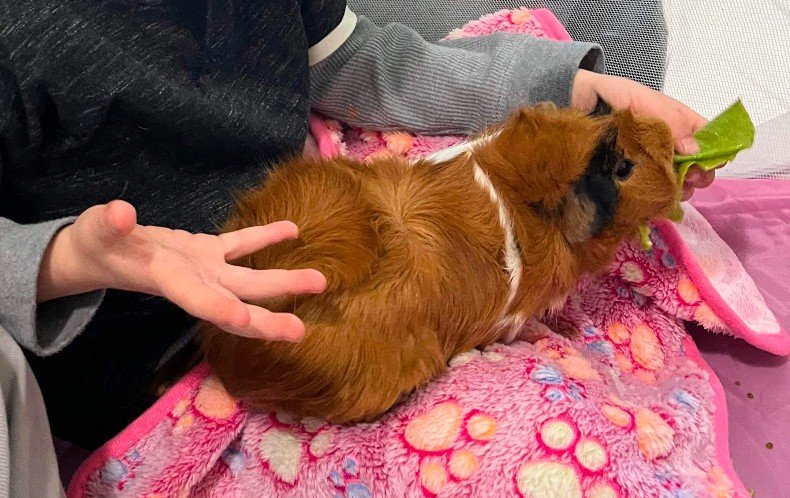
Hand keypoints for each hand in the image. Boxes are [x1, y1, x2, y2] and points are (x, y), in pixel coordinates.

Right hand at [37, 200, 326, 340]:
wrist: (103, 252)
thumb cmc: (96, 244)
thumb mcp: (97, 232)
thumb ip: (109, 225)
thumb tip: (121, 212)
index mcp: (168, 281)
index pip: (197, 300)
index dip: (220, 309)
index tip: (245, 318)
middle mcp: (193, 283)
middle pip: (235, 307)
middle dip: (266, 320)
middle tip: (300, 332)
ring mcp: (204, 269)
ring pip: (248, 280)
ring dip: (283, 282)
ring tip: (319, 281)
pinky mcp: (207, 251)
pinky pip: (241, 246)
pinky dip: (265, 238)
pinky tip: (292, 229)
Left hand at [571, 70, 714, 199]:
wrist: (580, 103)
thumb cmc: (615, 97)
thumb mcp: (645, 102)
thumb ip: (670, 122)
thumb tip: (694, 151)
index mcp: (679, 122)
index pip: (708, 138)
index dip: (713, 153)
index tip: (708, 167)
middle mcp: (670, 143)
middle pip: (696, 164)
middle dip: (697, 175)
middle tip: (687, 181)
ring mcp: (653, 160)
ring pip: (676, 181)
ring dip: (678, 189)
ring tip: (670, 193)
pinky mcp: (634, 174)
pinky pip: (652, 190)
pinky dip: (657, 196)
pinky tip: (653, 201)